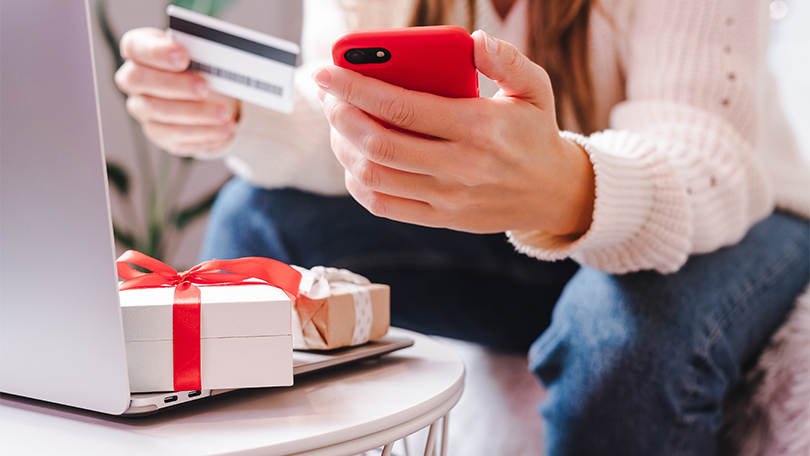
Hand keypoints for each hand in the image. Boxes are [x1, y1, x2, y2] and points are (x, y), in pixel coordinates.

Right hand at [114, 27, 238, 156]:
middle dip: (174, 84)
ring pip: (158, 111)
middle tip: (203, 87)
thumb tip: (211, 57)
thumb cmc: (200, 67)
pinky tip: (223, 129)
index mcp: (140, 51)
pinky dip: (203, 132)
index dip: (156, 52)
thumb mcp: (201, 54)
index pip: (134, 46)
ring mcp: (143, 108)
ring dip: (195, 113)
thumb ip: (198, 51)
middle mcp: (134, 80)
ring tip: (224, 113)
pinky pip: (174, 135)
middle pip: (138, 79)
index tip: (183, 57)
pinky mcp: (157, 132)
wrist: (212, 96)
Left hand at [314, 30, 594, 235]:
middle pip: (380, 144)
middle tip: (328, 97)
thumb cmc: (535, 132)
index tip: (327, 73)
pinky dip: (359, 183)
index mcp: (480, 128)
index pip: (404, 107)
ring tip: (338, 125)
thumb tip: (475, 40)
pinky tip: (354, 160)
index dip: (356, 89)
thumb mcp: (536, 89)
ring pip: (376, 176)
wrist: (554, 192)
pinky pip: (385, 206)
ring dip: (344, 149)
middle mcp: (460, 166)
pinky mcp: (441, 218)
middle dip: (341, 117)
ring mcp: (448, 197)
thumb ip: (507, 61)